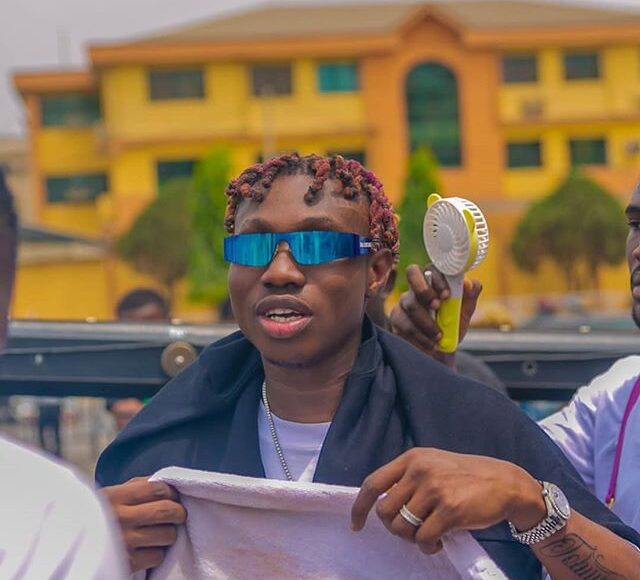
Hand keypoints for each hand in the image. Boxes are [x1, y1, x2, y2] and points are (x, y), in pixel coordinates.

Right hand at [102, 477, 186, 571]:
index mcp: (114, 496)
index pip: (157, 488)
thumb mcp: (108, 497)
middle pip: (166, 511)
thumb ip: (135, 487)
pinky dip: (157, 553)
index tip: (174, 497)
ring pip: (167, 535)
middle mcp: (119, 518)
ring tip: (162, 533)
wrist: (67, 549)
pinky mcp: (127, 564)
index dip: (172, 492)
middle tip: (178, 515)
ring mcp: (124, 542)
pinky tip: (148, 549)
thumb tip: (165, 484)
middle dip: (179, 513)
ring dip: (169, 534)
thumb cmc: (93, 518)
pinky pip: (157, 556)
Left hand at [351, 448, 544, 553]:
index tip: (356, 525)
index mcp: (411, 458)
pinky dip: (427, 547)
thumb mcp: (432, 464)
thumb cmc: (465, 477)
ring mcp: (434, 489)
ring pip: (401, 527)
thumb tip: (378, 503)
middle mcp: (419, 470)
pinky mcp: (449, 509)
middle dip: (394, 528)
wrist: (504, 482)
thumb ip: (407, 477)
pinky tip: (439, 541)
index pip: (372, 483)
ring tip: (428, 534)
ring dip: (412, 539)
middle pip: (384, 511)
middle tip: (412, 530)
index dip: (360, 507)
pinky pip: (422, 539)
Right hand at [389, 265, 481, 359]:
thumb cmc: (452, 326)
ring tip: (438, 335)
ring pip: (410, 303)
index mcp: (435, 281)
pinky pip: (403, 322)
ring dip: (426, 321)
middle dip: (424, 289)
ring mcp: (404, 301)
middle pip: (412, 272)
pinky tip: (430, 343)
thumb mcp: (466, 312)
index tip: (447, 295)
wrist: (442, 351)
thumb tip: (469, 284)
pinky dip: (419, 335)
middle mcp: (417, 287)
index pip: (431, 268)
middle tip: (436, 306)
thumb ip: (470, 296)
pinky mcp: (396, 318)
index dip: (438, 279)